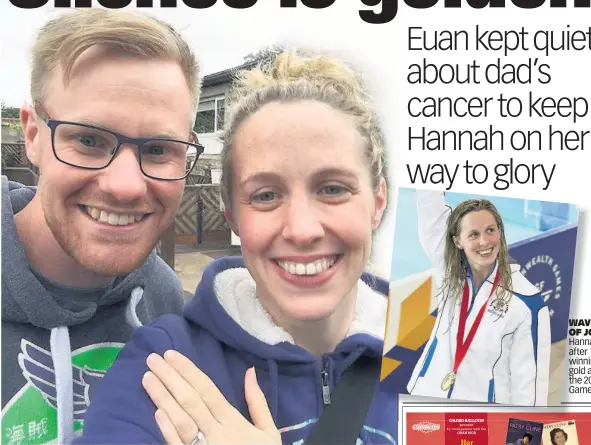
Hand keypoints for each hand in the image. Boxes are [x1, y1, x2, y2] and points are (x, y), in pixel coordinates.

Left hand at [142, 350, 280, 444]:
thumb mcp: (268, 432)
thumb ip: (258, 402)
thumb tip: (249, 371)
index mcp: (233, 421)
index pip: (207, 390)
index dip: (188, 371)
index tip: (171, 355)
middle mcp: (216, 432)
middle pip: (190, 400)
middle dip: (170, 377)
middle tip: (152, 359)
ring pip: (180, 419)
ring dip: (162, 398)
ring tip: (147, 378)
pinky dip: (167, 429)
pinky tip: (156, 412)